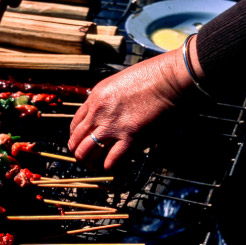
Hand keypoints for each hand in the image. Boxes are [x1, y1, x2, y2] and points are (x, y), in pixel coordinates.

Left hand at [68, 44, 197, 168]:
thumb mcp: (118, 83)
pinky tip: (116, 167)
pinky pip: (110, 162)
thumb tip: (105, 114)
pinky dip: (111, 168)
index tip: (84, 144)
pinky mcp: (130, 138)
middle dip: (81, 154)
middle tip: (90, 160)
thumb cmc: (152, 76)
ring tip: (99, 167)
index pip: (74, 126)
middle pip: (76, 143)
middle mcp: (98, 113)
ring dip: (91, 164)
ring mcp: (112, 126)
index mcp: (95, 98)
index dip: (77, 139)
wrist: (170, 79)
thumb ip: (107, 99)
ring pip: (86, 154)